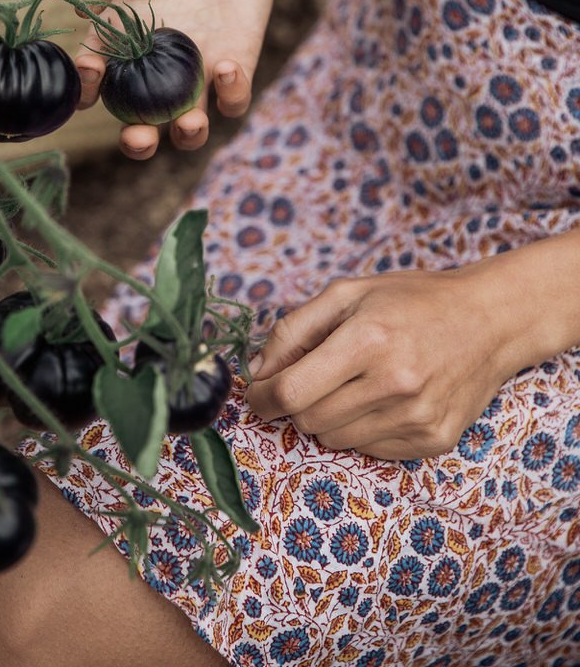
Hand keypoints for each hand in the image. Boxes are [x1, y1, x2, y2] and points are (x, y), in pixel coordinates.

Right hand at [72, 0, 278, 158]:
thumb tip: (83, 3)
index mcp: (116, 39)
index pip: (95, 77)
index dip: (87, 87)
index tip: (90, 76)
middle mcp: (153, 65)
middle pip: (140, 120)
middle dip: (138, 139)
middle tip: (138, 136)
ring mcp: (195, 67)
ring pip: (188, 124)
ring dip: (187, 134)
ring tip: (189, 122)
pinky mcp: (237, 61)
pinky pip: (233, 97)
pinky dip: (231, 94)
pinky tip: (226, 66)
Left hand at [246, 268, 518, 459]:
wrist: (488, 321)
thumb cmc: (412, 301)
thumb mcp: (348, 294)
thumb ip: (293, 330)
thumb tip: (257, 370)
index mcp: (368, 340)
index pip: (292, 392)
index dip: (263, 397)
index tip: (258, 392)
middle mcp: (394, 384)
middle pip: (309, 420)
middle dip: (297, 403)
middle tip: (312, 378)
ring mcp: (417, 417)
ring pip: (336, 440)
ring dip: (330, 416)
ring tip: (354, 383)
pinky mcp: (433, 440)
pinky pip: (370, 449)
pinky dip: (363, 428)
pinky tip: (384, 398)